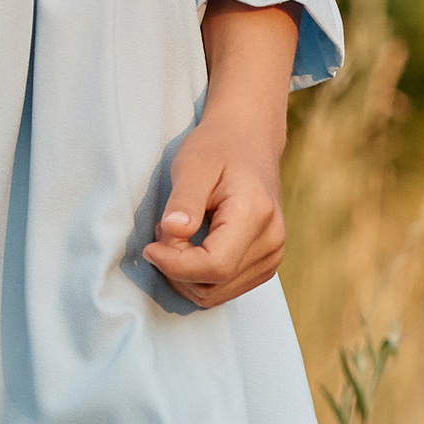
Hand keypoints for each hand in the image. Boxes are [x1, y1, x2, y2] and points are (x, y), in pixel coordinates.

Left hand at [142, 0, 295, 309]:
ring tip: (169, 241)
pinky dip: (201, 278)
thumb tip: (171, 235)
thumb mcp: (192, 160)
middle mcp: (273, 240)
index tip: (150, 242)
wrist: (250, 130)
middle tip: (155, 241)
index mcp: (258, 214)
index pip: (211, 265)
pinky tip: (184, 249)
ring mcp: (273, 254)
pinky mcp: (266, 260)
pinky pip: (227, 288)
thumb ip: (182, 199)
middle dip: (177, 272)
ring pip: (220, 293)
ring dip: (186, 278)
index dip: (173, 263)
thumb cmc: (215, 141)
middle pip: (214, 287)